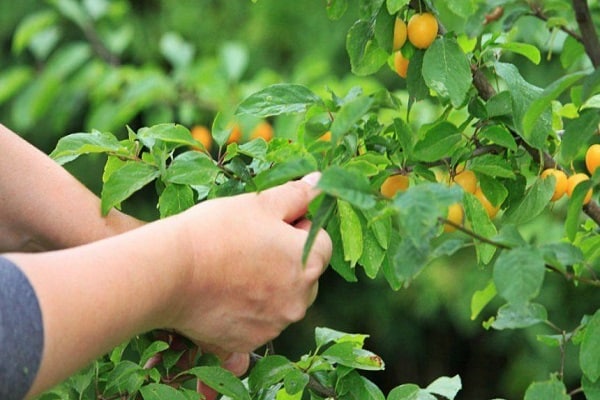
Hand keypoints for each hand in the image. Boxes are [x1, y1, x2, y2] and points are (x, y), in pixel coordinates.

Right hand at [166, 172, 330, 358]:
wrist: (168, 272)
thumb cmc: (216, 231)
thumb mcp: (260, 203)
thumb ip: (297, 195)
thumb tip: (321, 183)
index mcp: (309, 264)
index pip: (321, 243)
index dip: (297, 228)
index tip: (269, 225)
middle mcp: (299, 301)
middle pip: (304, 276)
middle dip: (286, 261)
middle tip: (248, 246)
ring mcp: (274, 325)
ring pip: (281, 300)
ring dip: (268, 286)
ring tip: (231, 269)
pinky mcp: (248, 342)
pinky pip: (258, 323)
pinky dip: (247, 310)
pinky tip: (222, 293)